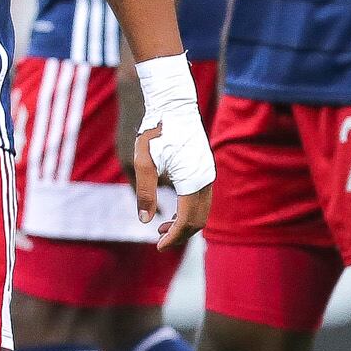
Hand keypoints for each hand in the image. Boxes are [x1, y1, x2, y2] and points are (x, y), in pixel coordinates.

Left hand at [129, 53, 214, 252]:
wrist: (172, 105)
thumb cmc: (155, 131)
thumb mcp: (143, 162)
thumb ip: (144, 193)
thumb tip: (146, 221)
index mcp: (192, 180)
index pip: (187, 220)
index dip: (173, 237)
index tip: (157, 246)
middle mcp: (206, 179)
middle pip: (199, 219)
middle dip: (180, 234)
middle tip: (158, 240)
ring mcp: (208, 173)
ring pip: (202, 209)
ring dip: (186, 223)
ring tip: (163, 227)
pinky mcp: (205, 167)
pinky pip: (202, 198)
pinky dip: (190, 210)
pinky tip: (173, 209)